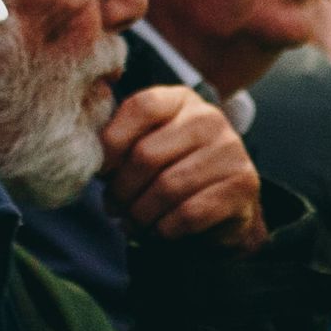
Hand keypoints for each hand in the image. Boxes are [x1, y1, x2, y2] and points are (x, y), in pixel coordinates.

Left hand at [102, 85, 266, 250]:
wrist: (225, 209)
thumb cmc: (174, 175)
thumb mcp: (147, 148)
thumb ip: (120, 144)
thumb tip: (88, 159)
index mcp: (181, 100)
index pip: (140, 107)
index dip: (112, 143)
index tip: (102, 171)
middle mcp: (209, 118)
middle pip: (147, 154)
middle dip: (122, 190)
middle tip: (114, 207)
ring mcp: (231, 150)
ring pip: (166, 188)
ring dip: (141, 213)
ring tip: (134, 222)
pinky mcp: (242, 185)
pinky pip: (188, 213)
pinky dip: (166, 228)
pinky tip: (161, 229)